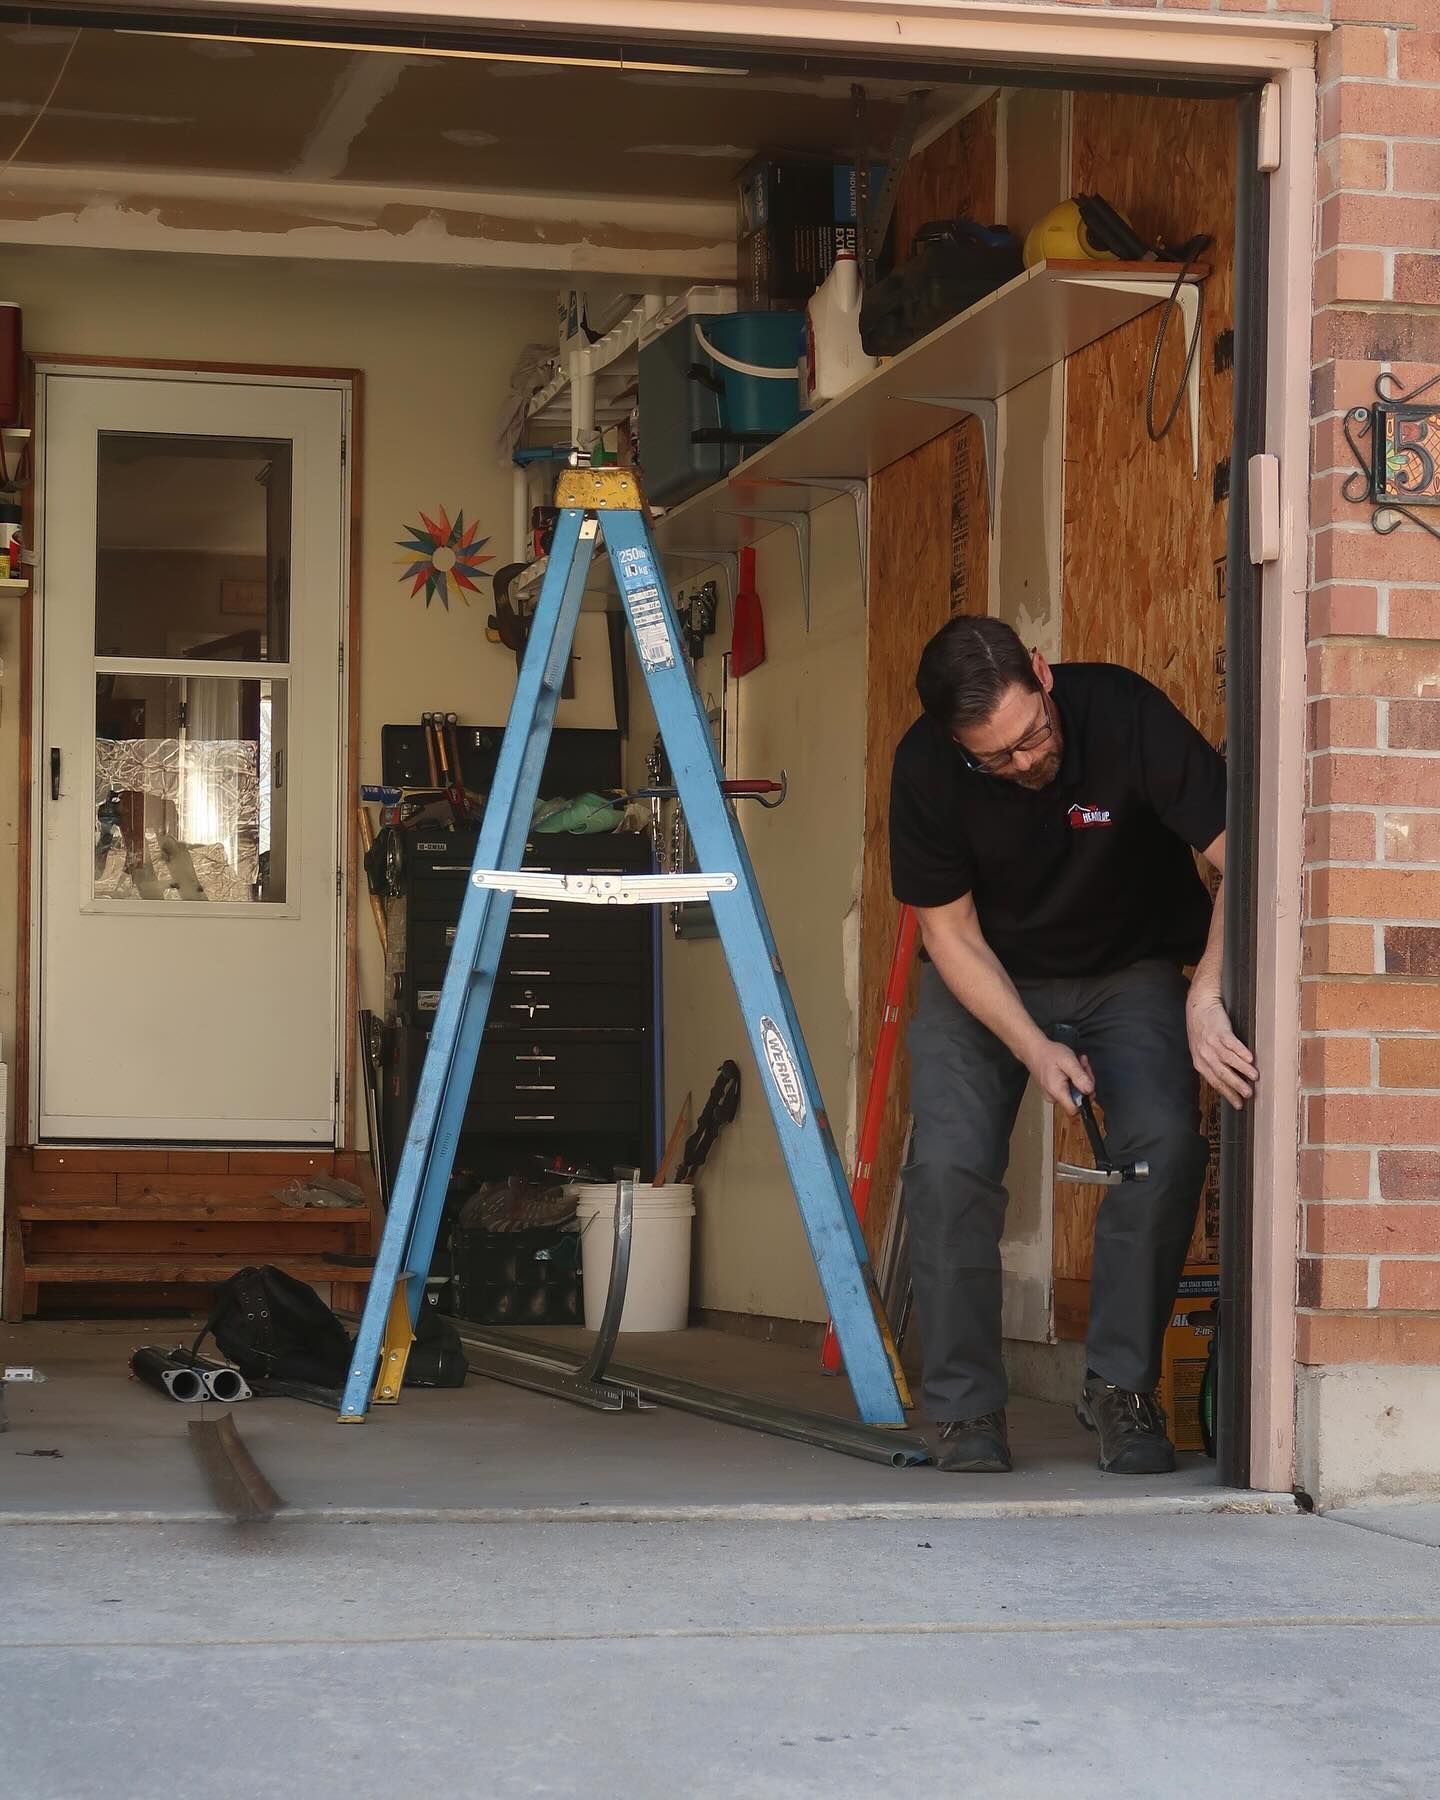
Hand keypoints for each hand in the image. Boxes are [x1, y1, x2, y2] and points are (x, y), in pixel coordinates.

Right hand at [1026, 1039, 1094, 1116]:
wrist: (1034, 1050)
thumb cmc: (1048, 1053)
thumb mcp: (1068, 1061)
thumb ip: (1080, 1076)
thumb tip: (1090, 1090)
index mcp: (1057, 1091)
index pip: (1074, 1110)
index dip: (1085, 1099)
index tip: (1087, 1084)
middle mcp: (1053, 1096)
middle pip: (1077, 1100)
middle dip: (1084, 1082)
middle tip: (1082, 1067)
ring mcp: (1053, 1095)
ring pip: (1075, 1093)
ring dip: (1080, 1078)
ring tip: (1076, 1064)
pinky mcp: (1054, 1091)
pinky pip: (1069, 1089)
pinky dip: (1074, 1079)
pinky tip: (1071, 1068)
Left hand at [1187, 994, 1257, 1108]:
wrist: (1199, 1006)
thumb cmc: (1202, 1030)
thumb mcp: (1201, 1050)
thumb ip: (1212, 1064)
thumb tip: (1229, 1081)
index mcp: (1200, 1062)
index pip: (1215, 1082)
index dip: (1228, 1094)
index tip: (1239, 1104)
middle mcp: (1205, 1055)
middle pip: (1222, 1074)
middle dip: (1236, 1086)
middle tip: (1249, 1094)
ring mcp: (1212, 1043)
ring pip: (1229, 1060)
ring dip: (1243, 1070)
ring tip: (1255, 1077)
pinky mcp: (1220, 1031)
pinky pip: (1231, 1044)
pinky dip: (1241, 1052)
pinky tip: (1250, 1059)